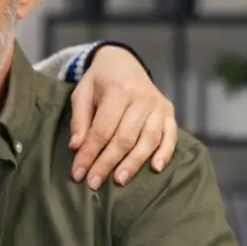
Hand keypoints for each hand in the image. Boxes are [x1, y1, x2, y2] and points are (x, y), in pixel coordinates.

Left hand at [68, 45, 177, 189]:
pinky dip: (165, 153)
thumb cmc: (99, 81)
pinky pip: (170, 135)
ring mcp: (158, 105)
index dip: (90, 153)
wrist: (123, 62)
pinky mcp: (168, 111)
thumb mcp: (82, 93)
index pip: (102, 129)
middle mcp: (142, 97)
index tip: (78, 173)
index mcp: (118, 90)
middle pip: (125, 138)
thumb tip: (76, 147)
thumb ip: (79, 120)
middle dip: (107, 163)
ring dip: (133, 163)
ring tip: (119, 181)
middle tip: (94, 183)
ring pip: (148, 139)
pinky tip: (155, 168)